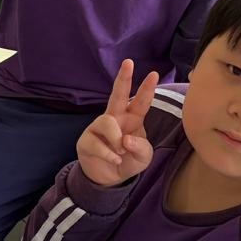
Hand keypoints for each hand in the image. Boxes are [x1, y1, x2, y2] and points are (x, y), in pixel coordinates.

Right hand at [76, 59, 158, 186]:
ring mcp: (98, 128)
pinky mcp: (86, 140)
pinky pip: (97, 143)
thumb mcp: (143, 158)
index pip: (140, 102)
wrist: (109, 178)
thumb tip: (125, 139)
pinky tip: (114, 160)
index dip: (147, 89)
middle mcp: (115, 118)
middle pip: (117, 95)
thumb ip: (141, 148)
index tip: (155, 74)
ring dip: (116, 140)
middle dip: (123, 79)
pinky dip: (109, 155)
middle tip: (128, 62)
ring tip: (120, 152)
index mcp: (132, 119)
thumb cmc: (129, 161)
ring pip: (106, 122)